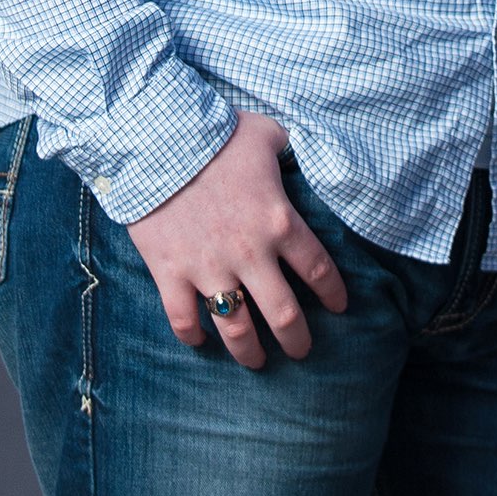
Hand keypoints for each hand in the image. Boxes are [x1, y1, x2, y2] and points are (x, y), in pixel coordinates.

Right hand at [125, 111, 348, 369]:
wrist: (157, 141)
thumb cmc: (217, 134)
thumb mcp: (266, 134)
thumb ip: (290, 148)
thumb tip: (307, 149)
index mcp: (279, 222)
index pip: (319, 270)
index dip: (333, 294)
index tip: (339, 307)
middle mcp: (250, 254)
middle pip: (283, 314)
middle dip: (297, 340)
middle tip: (301, 351)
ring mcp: (208, 268)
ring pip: (236, 328)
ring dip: (250, 352)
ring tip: (256, 361)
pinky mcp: (171, 274)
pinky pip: (184, 320)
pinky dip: (193, 337)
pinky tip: (201, 341)